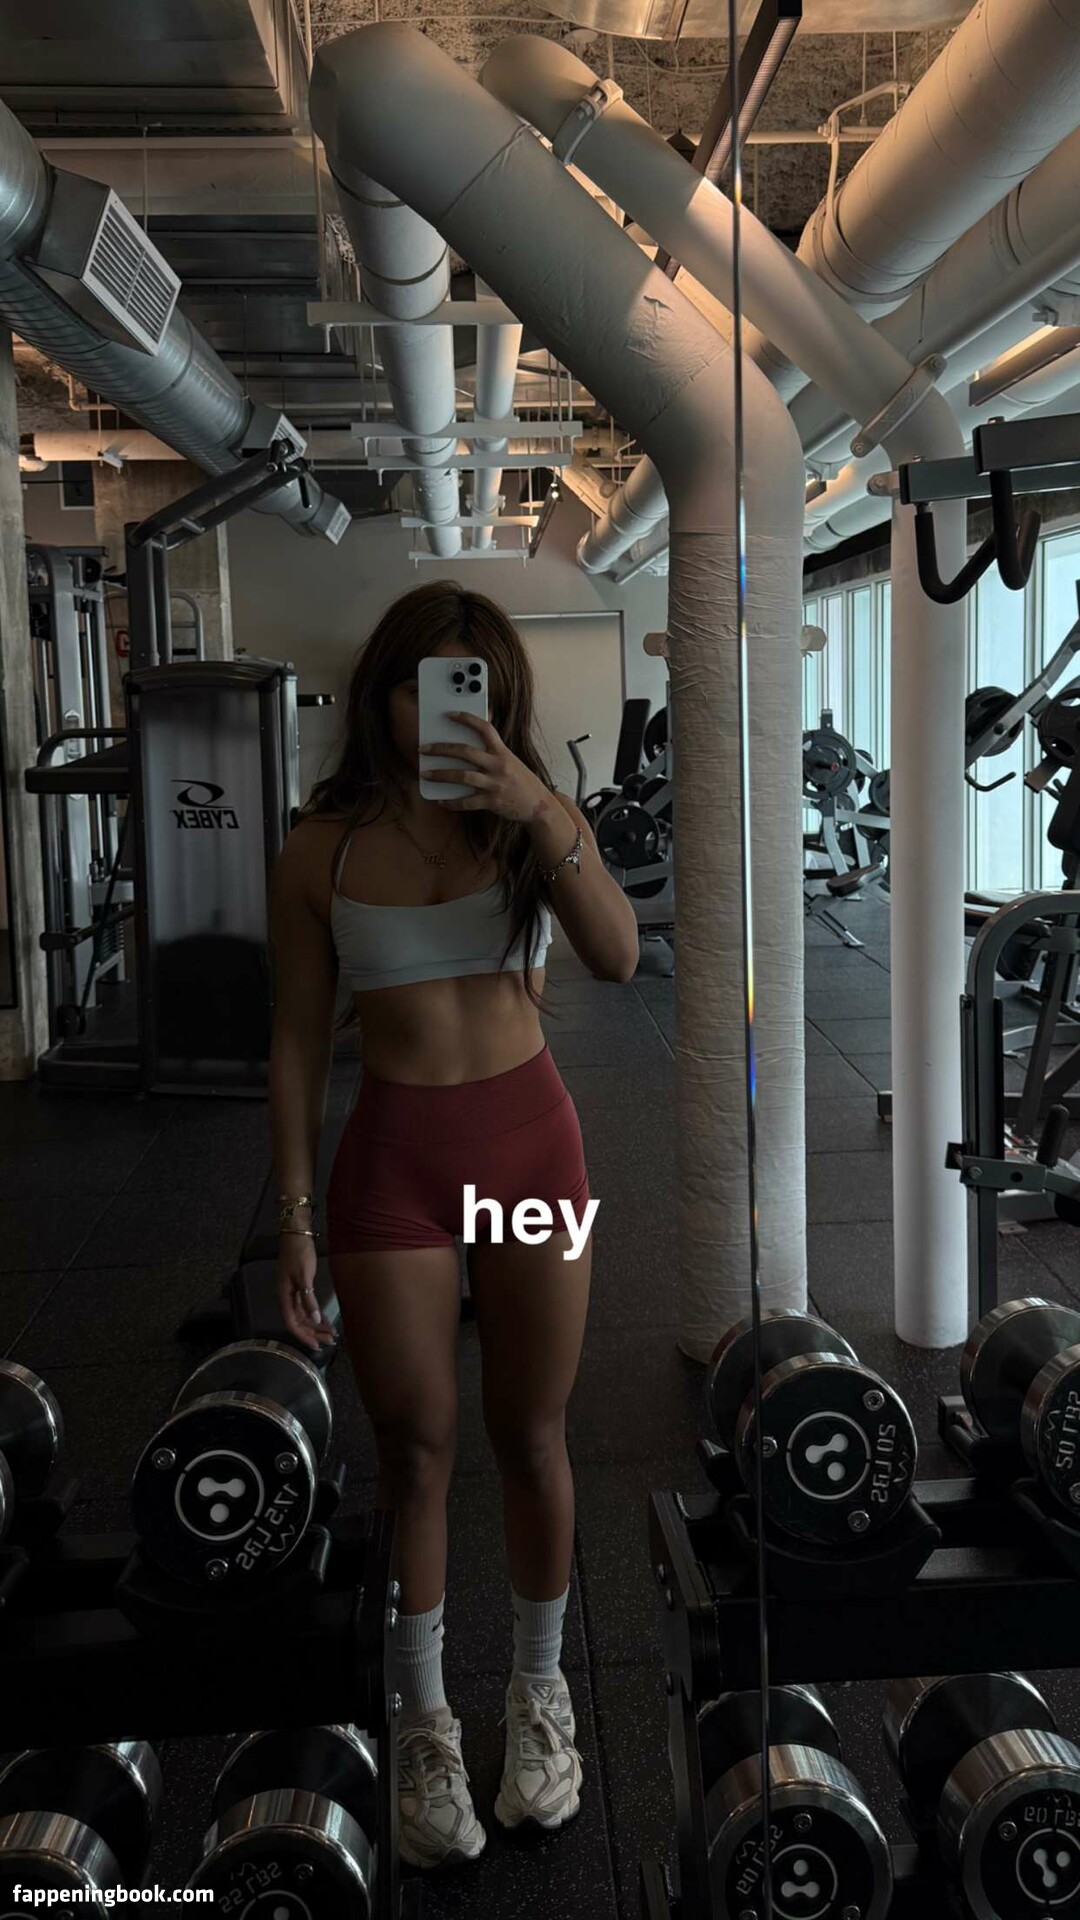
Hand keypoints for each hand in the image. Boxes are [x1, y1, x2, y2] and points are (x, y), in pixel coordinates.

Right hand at [277, 1231, 337, 1354]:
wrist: (296, 1233)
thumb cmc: (299, 1252)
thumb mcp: (304, 1275)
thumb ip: (308, 1298)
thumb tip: (313, 1320)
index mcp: (284, 1296)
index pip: (292, 1323)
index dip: (303, 1336)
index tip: (316, 1345)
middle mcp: (287, 1297)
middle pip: (299, 1322)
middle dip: (313, 1333)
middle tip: (329, 1342)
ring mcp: (293, 1292)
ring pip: (304, 1315)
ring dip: (316, 1326)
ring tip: (330, 1335)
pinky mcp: (300, 1287)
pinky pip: (307, 1306)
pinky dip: (316, 1314)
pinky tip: (325, 1320)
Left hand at [420, 713, 549, 820]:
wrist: (539, 805)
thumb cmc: (521, 781)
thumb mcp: (511, 761)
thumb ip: (493, 752)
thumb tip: (470, 744)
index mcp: (503, 752)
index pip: (485, 728)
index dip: (467, 719)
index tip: (449, 714)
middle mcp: (498, 765)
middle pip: (465, 752)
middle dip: (441, 749)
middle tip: (424, 748)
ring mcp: (495, 784)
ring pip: (462, 776)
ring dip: (440, 775)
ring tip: (425, 774)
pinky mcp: (493, 802)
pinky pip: (467, 802)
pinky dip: (452, 802)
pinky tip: (442, 801)